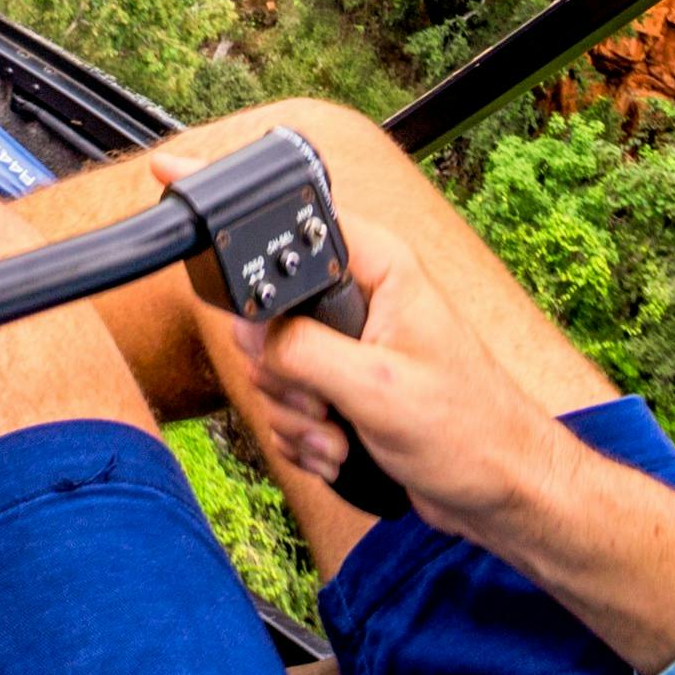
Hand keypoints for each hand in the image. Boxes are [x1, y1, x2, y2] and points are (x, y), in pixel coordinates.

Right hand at [147, 151, 674, 673]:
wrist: (501, 496)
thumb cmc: (473, 434)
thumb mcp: (377, 389)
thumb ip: (303, 351)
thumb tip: (251, 332)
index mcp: (378, 267)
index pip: (291, 219)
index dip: (233, 211)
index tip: (173, 178)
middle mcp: (361, 297)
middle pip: (264, 310)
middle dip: (279, 370)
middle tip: (320, 396)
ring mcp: (349, 345)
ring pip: (271, 365)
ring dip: (296, 414)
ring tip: (343, 433)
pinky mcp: (343, 388)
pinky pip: (288, 403)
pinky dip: (307, 437)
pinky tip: (345, 450)